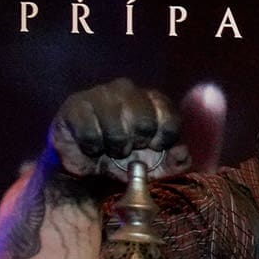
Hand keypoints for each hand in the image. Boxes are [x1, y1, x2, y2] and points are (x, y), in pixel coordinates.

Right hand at [48, 77, 190, 182]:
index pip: (169, 114)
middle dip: (137, 145)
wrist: (88, 167)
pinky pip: (91, 134)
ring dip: (115, 148)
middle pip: (144, 123)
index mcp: (152, 100)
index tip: (155, 148)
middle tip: (128, 149)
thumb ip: (177, 160)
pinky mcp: (75, 105)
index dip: (164, 137)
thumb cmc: (126, 160)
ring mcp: (100, 94)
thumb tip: (182, 152)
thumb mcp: (158, 167)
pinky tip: (91, 146)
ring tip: (109, 149)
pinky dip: (93, 148)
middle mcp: (127, 91)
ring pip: (117, 130)